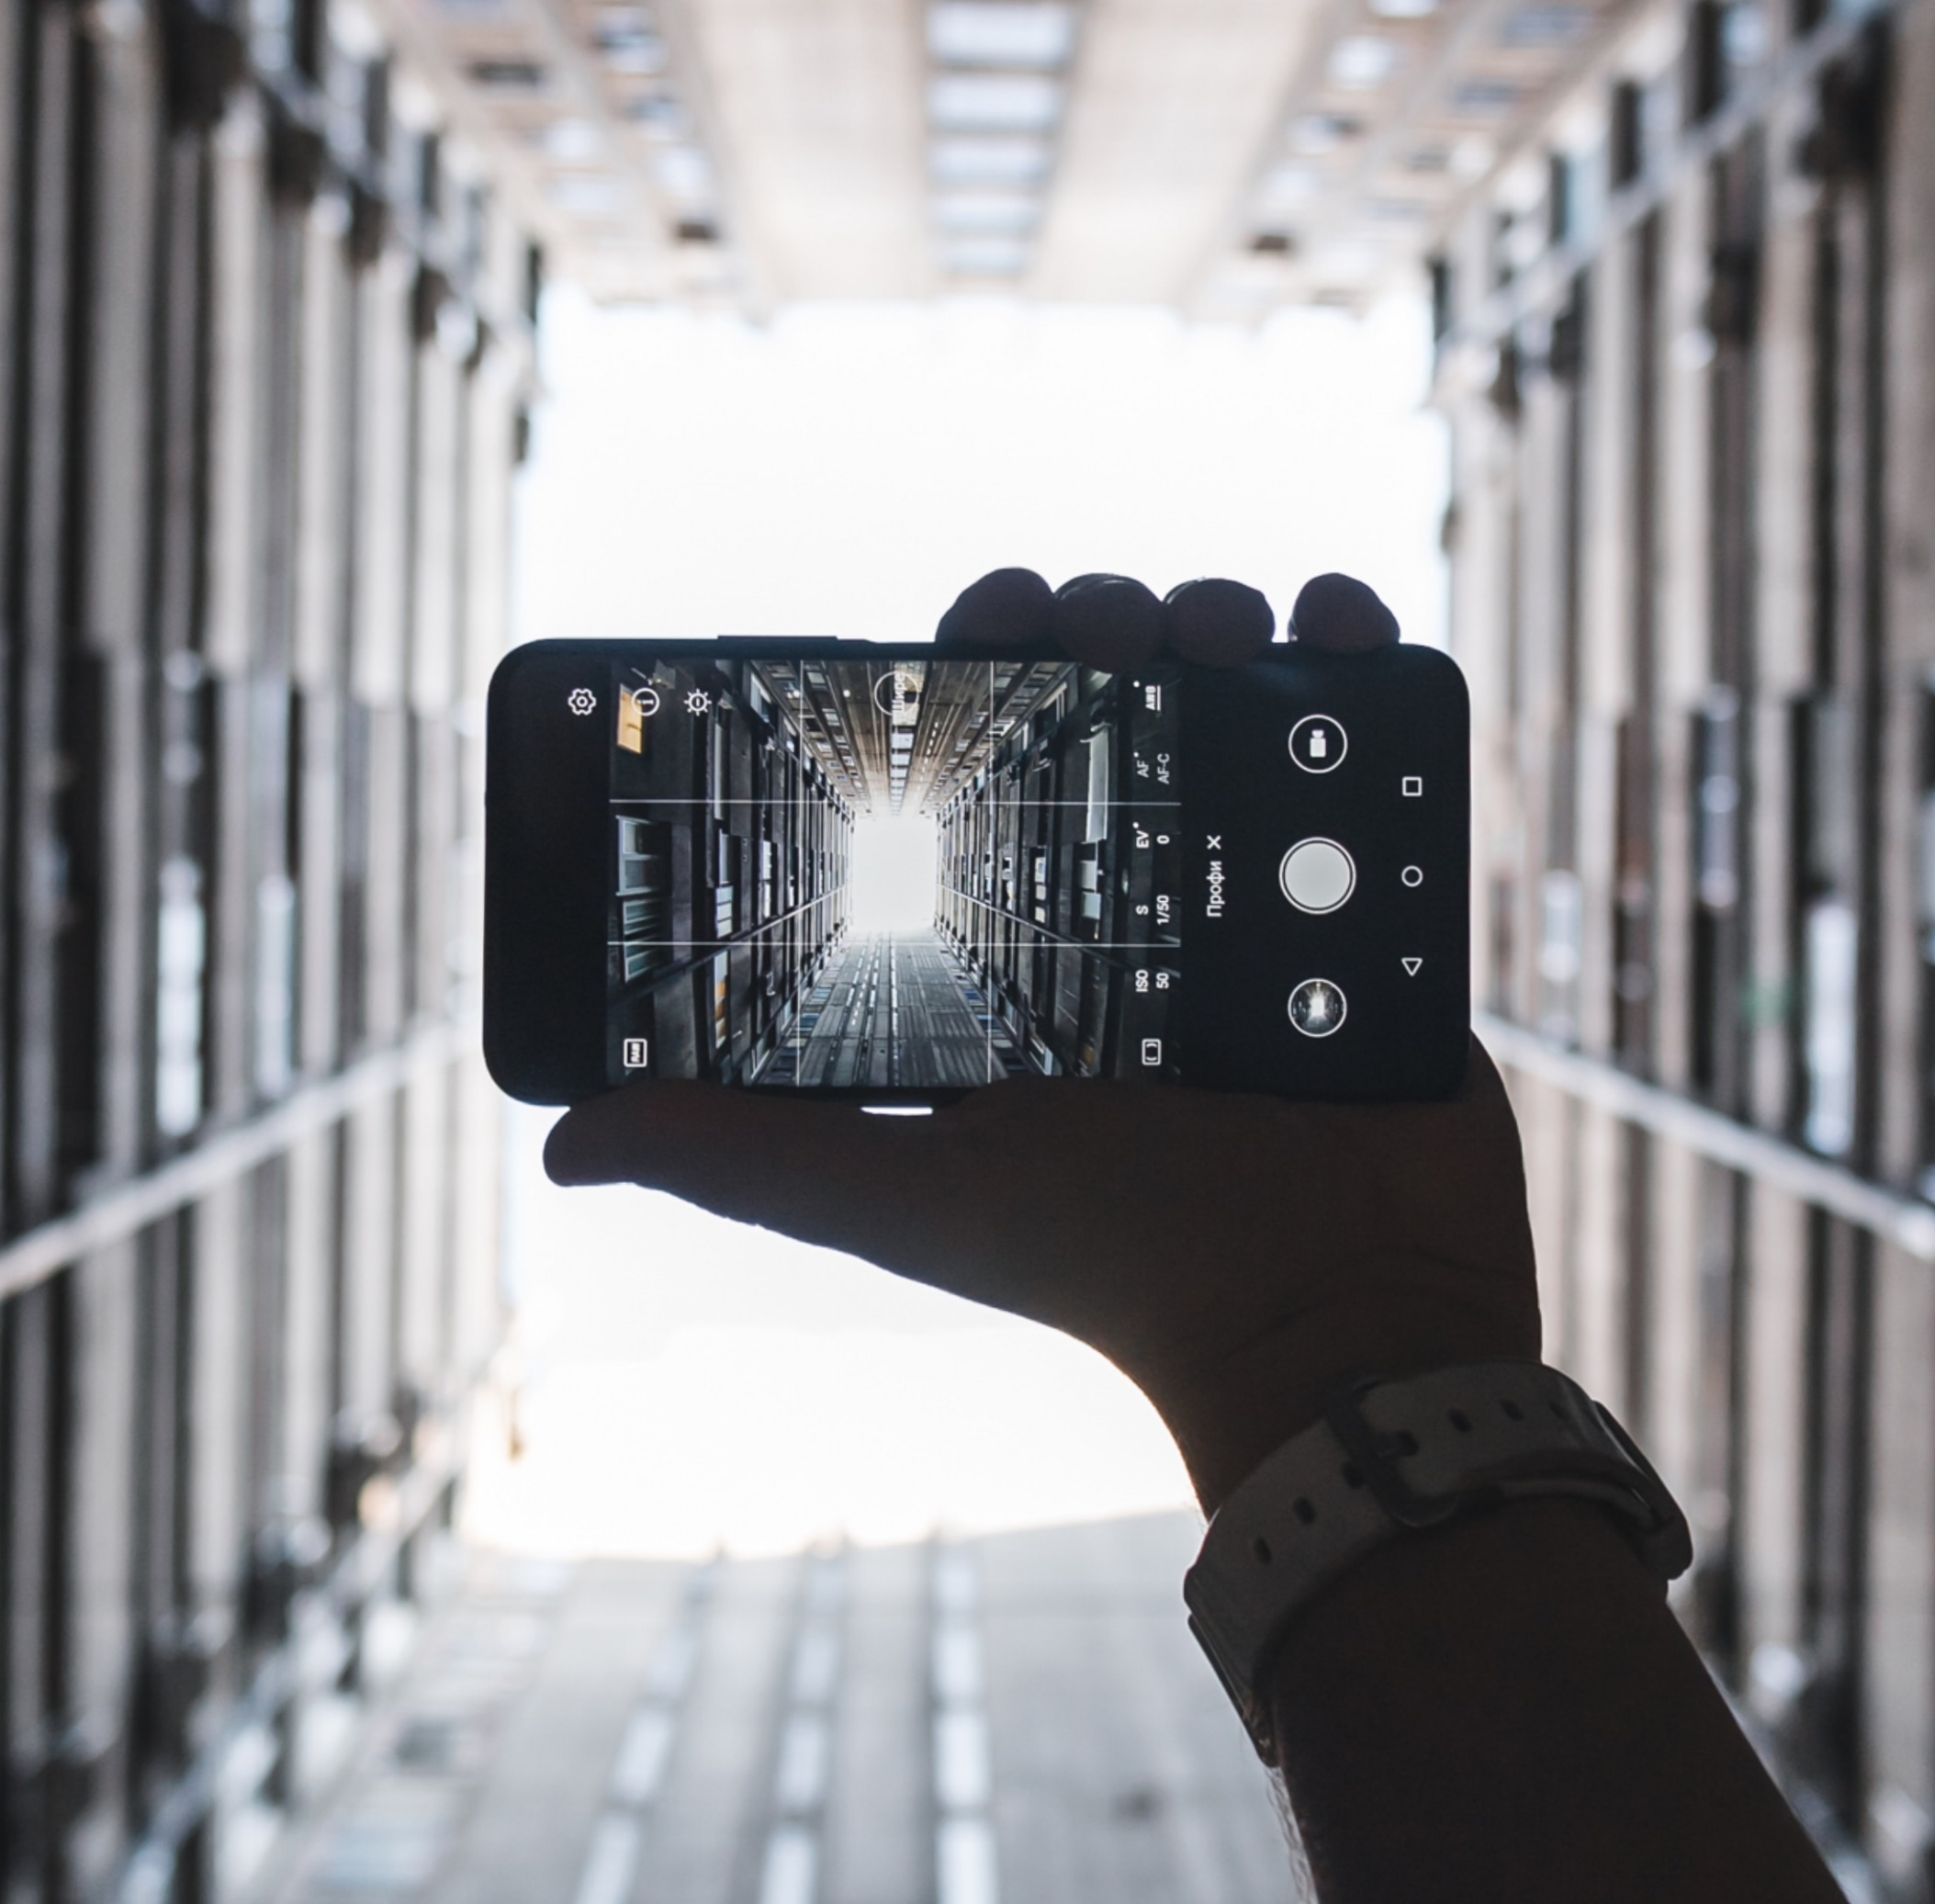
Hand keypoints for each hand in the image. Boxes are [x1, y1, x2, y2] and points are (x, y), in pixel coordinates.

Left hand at [544, 569, 1536, 1509]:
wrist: (1331, 1318)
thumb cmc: (1110, 1265)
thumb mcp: (900, 1194)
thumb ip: (740, 1151)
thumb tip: (560, 1139)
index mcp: (1017, 942)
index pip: (969, 758)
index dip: (961, 667)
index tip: (971, 617)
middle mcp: (1131, 902)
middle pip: (1099, 700)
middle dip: (1091, 624)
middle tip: (1096, 626)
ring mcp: (1258, 891)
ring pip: (1224, 697)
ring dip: (1215, 622)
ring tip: (1220, 629)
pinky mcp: (1374, 895)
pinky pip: (1365, 739)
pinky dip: (1347, 652)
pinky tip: (1328, 620)